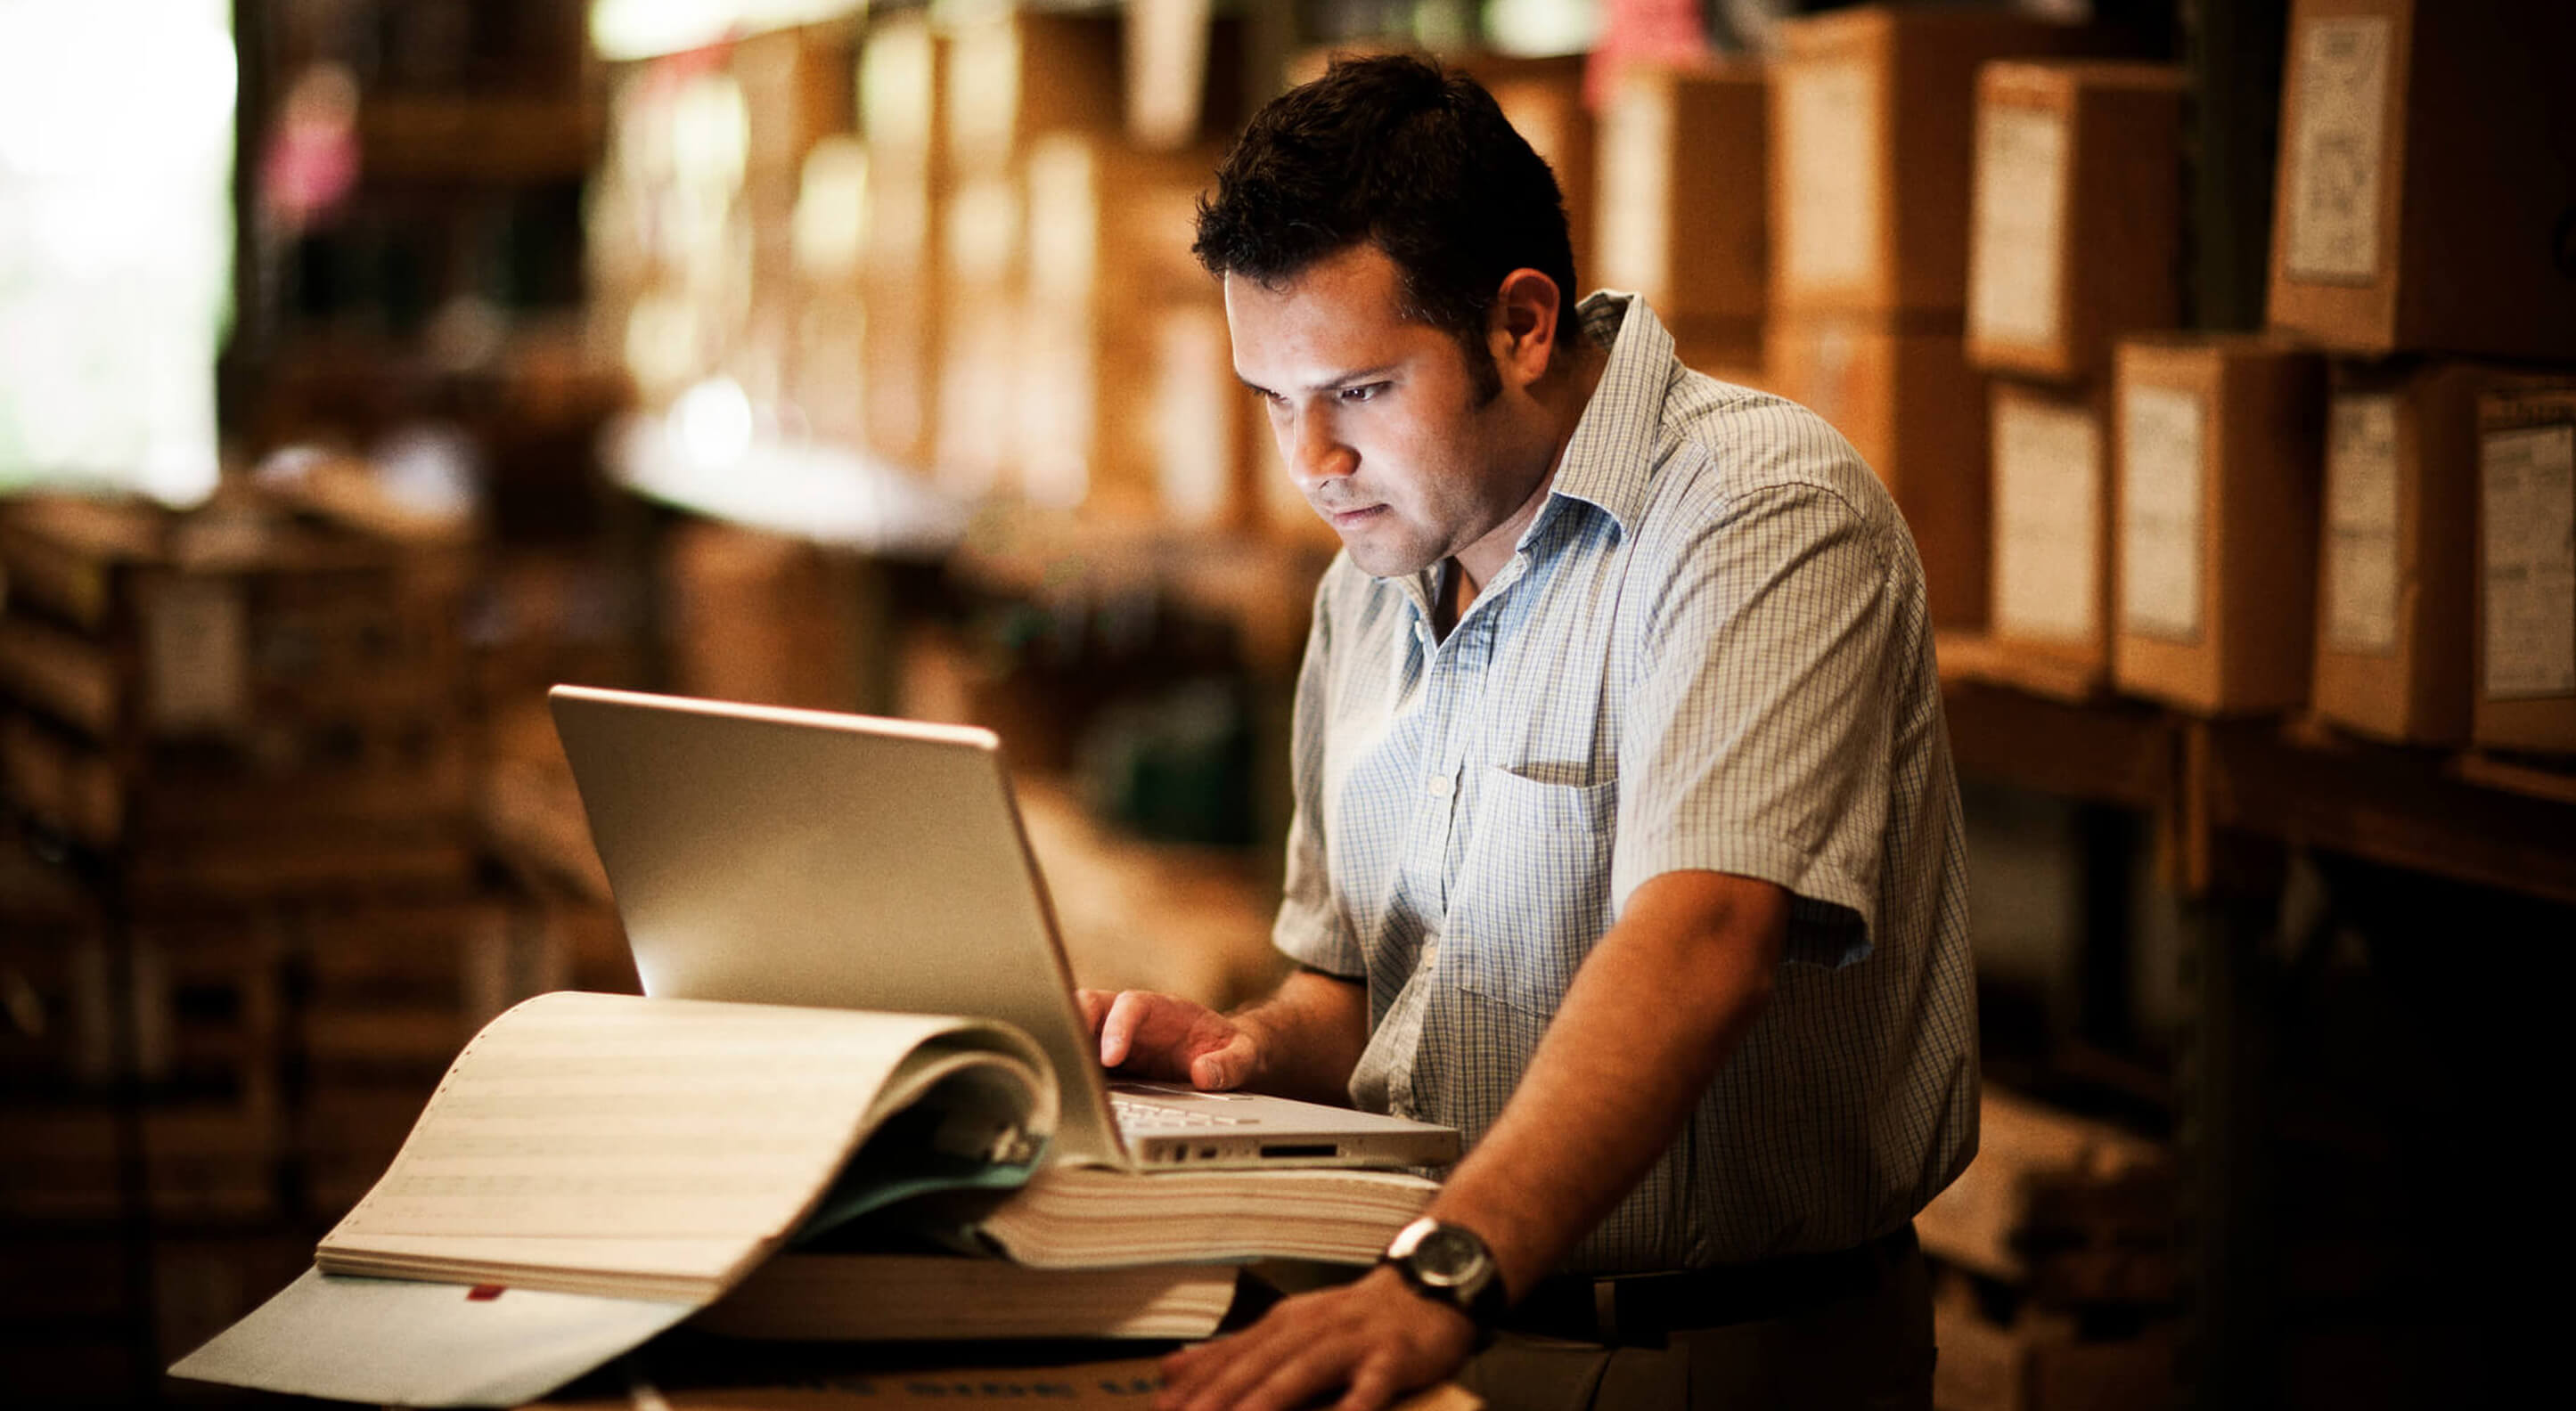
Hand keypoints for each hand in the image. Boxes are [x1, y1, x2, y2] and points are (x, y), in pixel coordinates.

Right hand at [1075, 988, 1264, 1089]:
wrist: (1221, 1053)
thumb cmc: (1228, 1048)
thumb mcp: (1243, 1055)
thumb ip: (1230, 1063)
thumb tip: (1205, 1074)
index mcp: (1161, 1008)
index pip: (1130, 1005)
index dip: (1117, 1027)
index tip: (1112, 1057)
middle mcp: (1131, 1018)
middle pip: (1091, 1005)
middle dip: (1073, 1022)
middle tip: (1064, 1056)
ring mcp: (1114, 1036)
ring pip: (1076, 1029)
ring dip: (1063, 1046)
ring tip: (1054, 1077)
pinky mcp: (1105, 1059)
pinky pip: (1079, 1059)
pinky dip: (1068, 1071)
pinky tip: (1063, 1094)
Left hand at [1154, 1265, 1476, 1410]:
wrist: (1427, 1289)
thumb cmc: (1354, 1320)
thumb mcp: (1289, 1329)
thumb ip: (1231, 1351)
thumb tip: (1170, 1368)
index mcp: (1281, 1325)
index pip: (1226, 1358)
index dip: (1191, 1387)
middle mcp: (1309, 1329)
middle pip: (1256, 1367)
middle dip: (1217, 1398)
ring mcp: (1350, 1341)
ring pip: (1301, 1372)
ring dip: (1267, 1401)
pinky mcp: (1390, 1357)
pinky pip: (1370, 1385)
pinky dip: (1353, 1404)